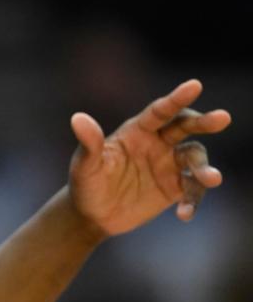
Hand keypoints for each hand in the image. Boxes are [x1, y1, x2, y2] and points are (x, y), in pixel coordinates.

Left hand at [68, 79, 230, 236]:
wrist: (92, 215)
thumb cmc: (86, 184)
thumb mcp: (84, 165)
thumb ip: (88, 143)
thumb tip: (77, 118)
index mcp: (138, 131)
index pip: (159, 112)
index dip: (176, 99)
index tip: (194, 86)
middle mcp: (158, 143)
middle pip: (186, 127)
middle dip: (204, 122)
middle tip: (223, 118)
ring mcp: (169, 165)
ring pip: (195, 159)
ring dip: (204, 168)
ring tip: (211, 179)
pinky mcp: (175, 188)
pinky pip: (191, 190)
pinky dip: (192, 201)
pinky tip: (184, 215)